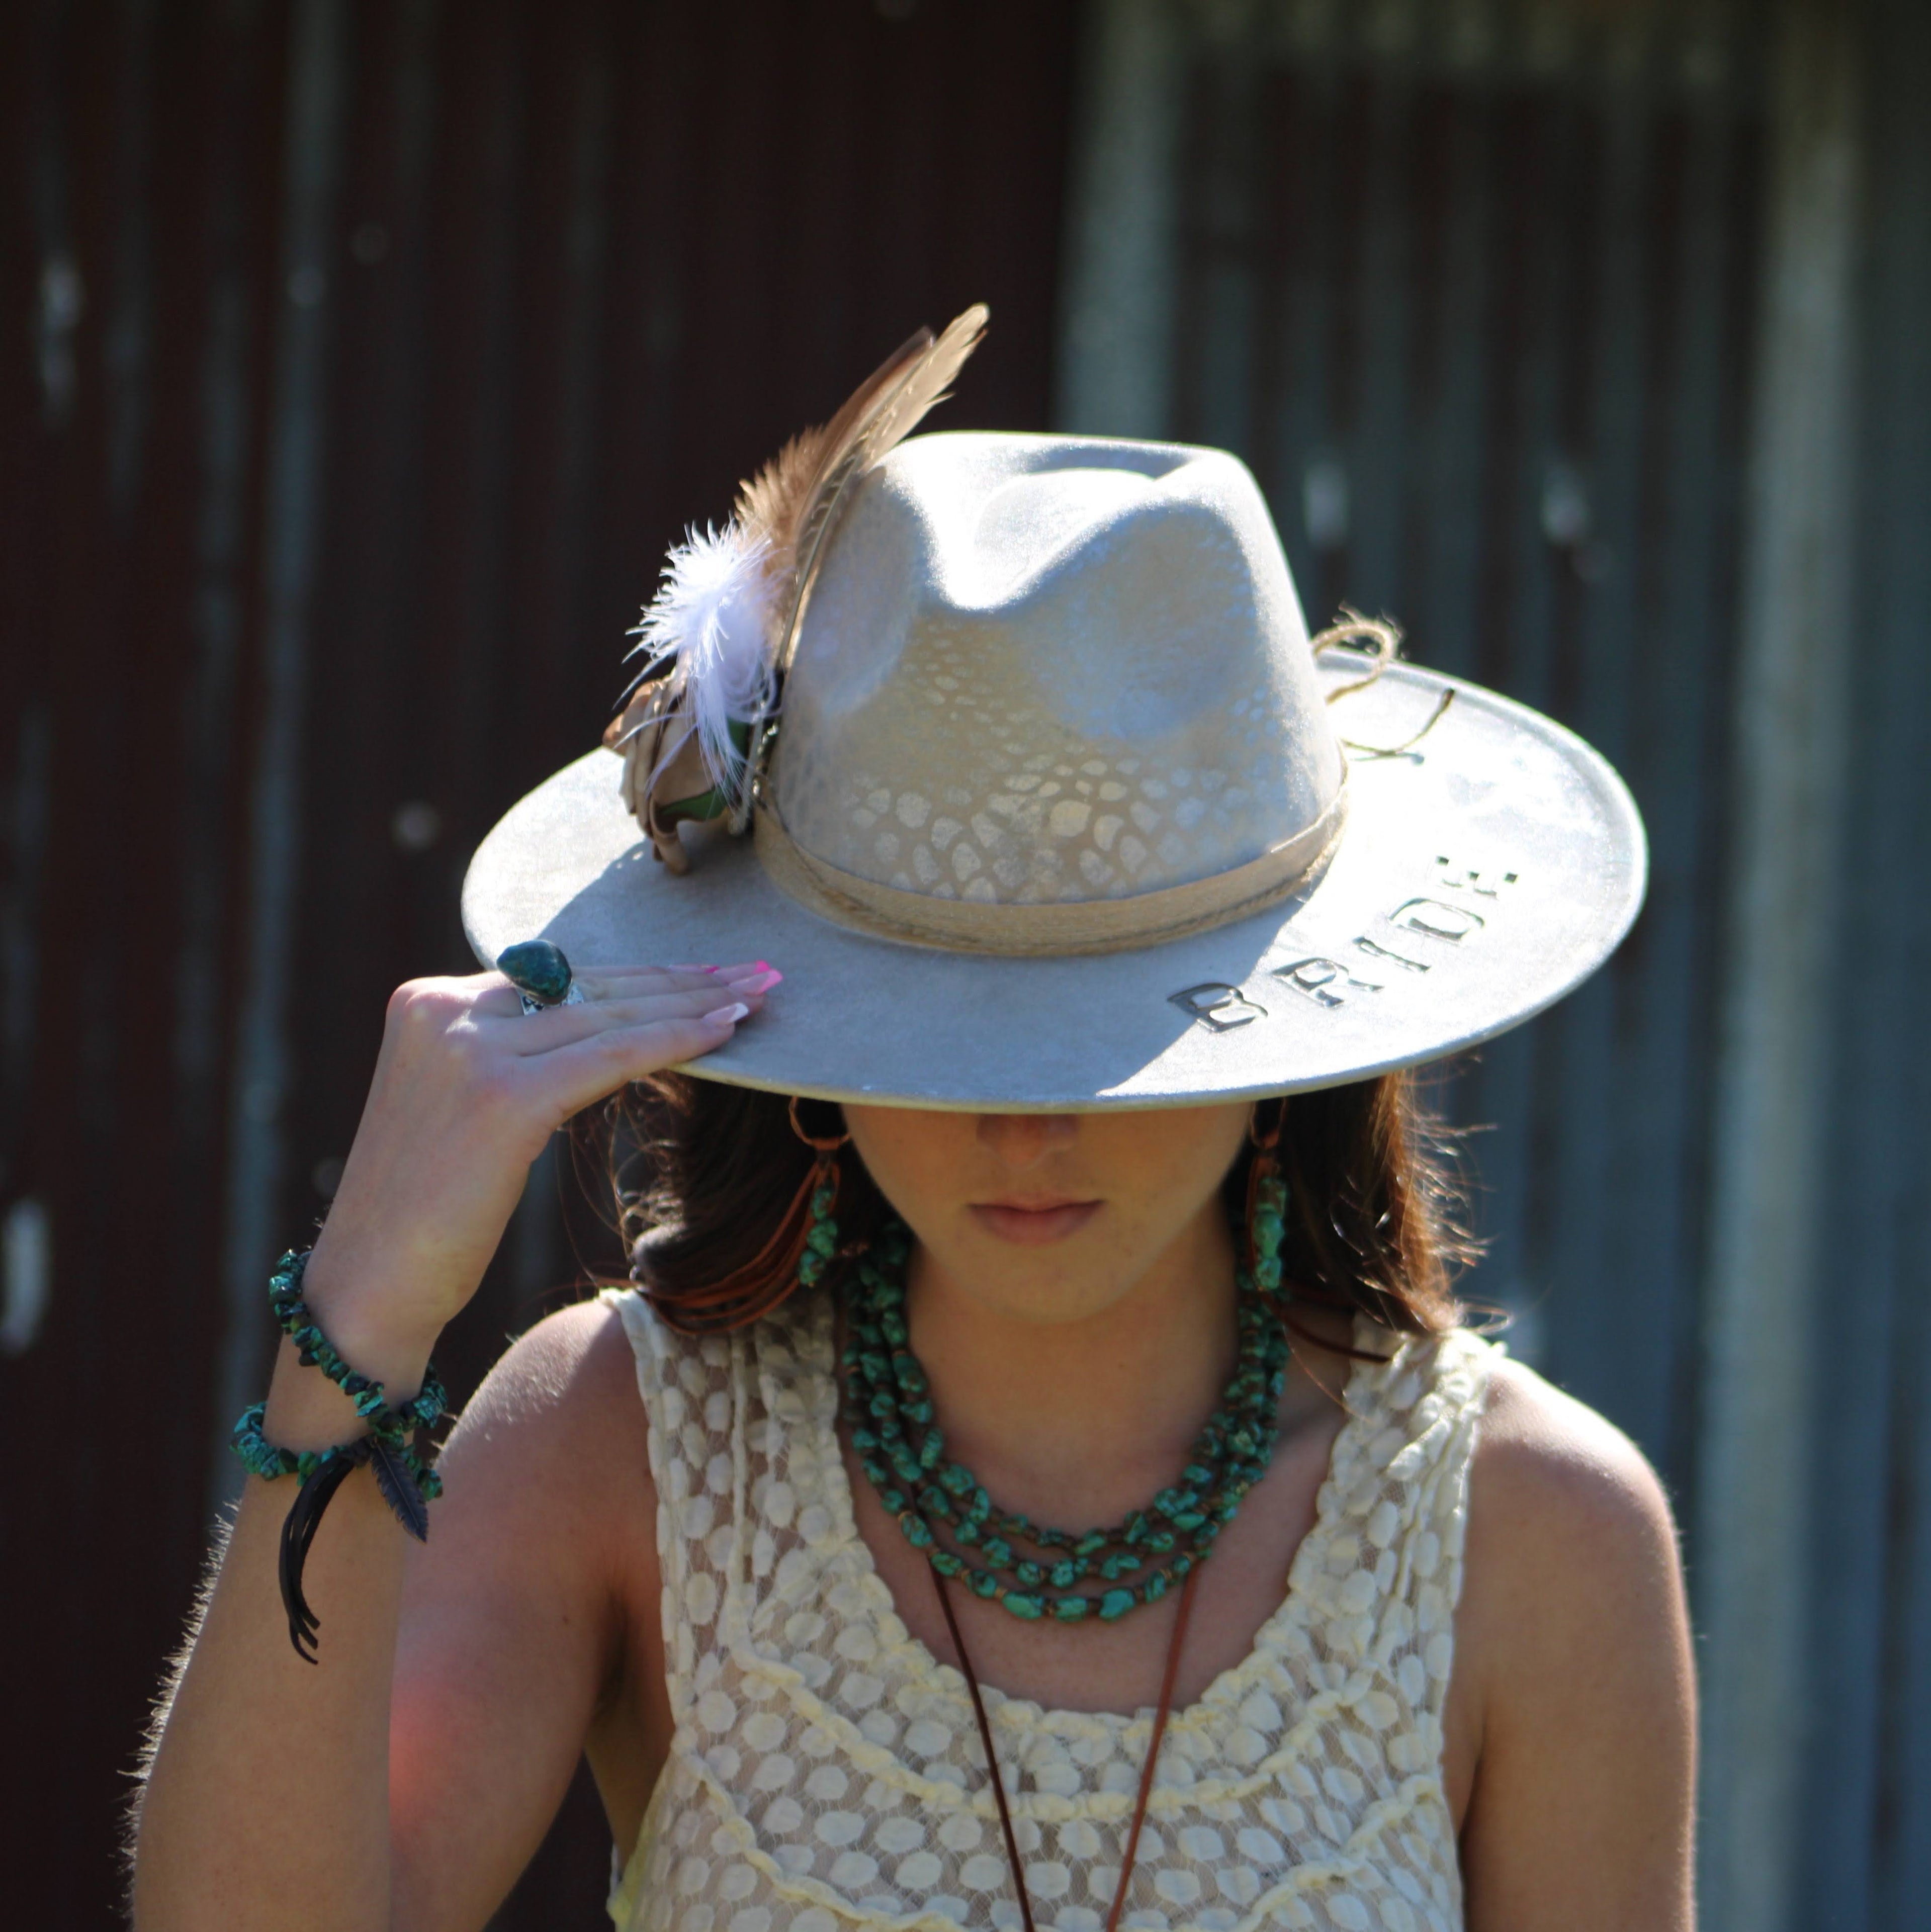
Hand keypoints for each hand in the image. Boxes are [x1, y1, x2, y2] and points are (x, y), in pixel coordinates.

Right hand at [300, 961, 779, 1371]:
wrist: (369, 1287)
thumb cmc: (426, 1213)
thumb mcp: (463, 1107)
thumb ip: (514, 1054)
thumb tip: (606, 1026)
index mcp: (429, 1003)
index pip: (559, 980)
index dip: (640, 976)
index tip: (707, 971)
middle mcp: (445, 1009)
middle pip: (590, 988)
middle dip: (681, 981)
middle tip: (755, 973)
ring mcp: (469, 1048)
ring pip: (610, 1017)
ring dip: (695, 1006)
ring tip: (759, 997)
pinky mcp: (502, 1096)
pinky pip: (613, 1058)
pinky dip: (676, 1043)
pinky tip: (726, 1035)